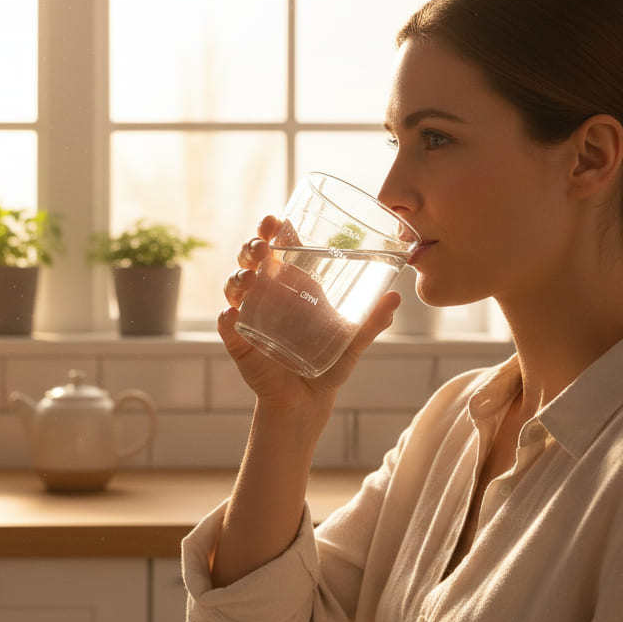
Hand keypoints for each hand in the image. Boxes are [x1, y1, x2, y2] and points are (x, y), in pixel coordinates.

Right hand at [217, 215, 400, 408]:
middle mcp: (267, 295)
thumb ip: (371, 321)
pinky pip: (227, 327)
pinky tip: (231, 315)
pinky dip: (225, 320)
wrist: (310, 400)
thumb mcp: (353, 340)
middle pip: (250, 261)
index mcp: (292, 285)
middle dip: (250, 247)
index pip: (277, 248)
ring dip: (237, 277)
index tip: (275, 220)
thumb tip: (396, 298)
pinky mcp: (240, 344)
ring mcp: (250, 317)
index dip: (271, 230)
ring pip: (234, 288)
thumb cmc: (329, 363)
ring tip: (250, 278)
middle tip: (261, 246)